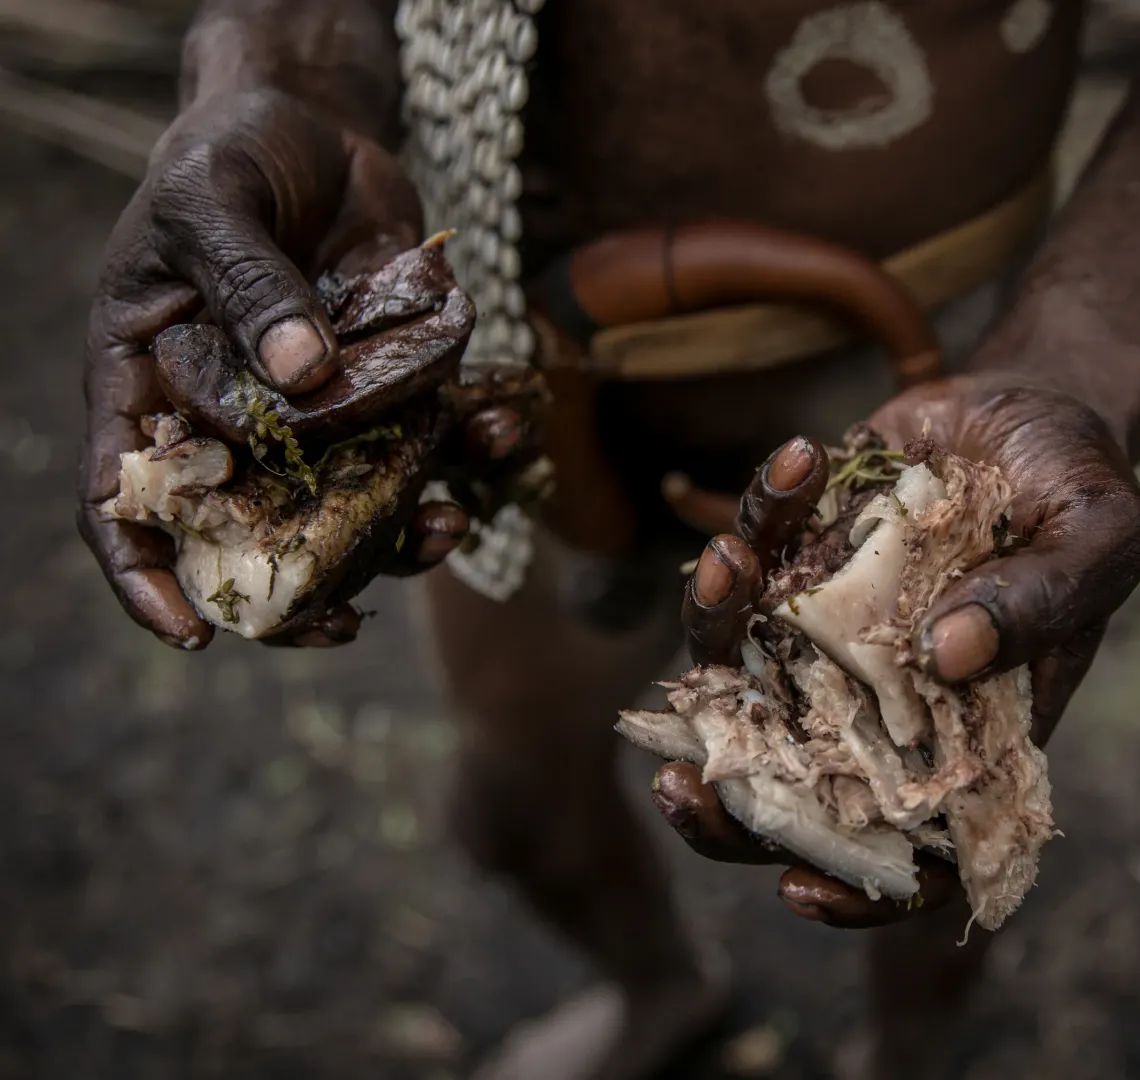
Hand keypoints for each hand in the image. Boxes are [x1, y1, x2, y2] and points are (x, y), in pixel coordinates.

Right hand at [78, 88, 488, 648]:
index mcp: (149, 383)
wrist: (314, 126)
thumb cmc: (231, 156)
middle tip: (345, 624)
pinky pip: (428, 437)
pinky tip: (500, 426)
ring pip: (352, 500)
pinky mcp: (389, 383)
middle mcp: (232, 416)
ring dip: (403, 530)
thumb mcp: (215, 203)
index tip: (195, 631)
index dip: (150, 575)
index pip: (127, 497)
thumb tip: (302, 374)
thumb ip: (248, 284)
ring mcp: (317, 409)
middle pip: (250, 529)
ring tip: (448, 527)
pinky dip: (469, 444)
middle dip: (300, 586)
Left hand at [651, 372, 1139, 926]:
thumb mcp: (1099, 538)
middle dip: (728, 797)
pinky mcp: (804, 556)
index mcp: (969, 725)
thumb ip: (1040, 601)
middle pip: (798, 781)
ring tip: (732, 557)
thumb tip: (942, 656)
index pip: (917, 842)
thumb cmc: (1079, 491)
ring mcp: (835, 627)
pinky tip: (804, 457)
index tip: (799, 885)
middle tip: (679, 782)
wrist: (1033, 406)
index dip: (861, 886)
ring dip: (715, 625)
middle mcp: (888, 693)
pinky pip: (757, 553)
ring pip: (742, 666)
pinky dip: (761, 512)